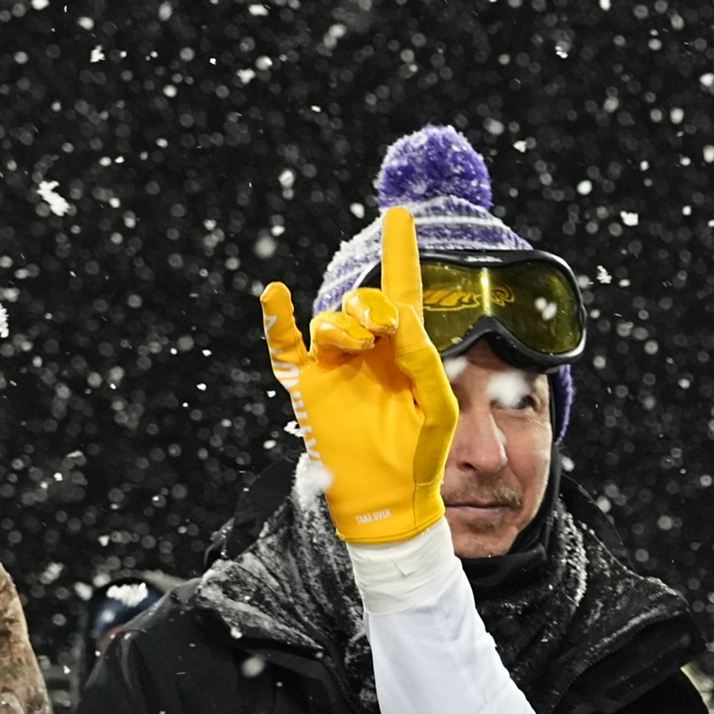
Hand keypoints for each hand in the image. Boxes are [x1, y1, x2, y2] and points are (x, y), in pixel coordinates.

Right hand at [260, 205, 460, 545]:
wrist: (387, 499)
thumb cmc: (420, 456)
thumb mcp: (438, 409)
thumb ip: (426, 364)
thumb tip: (406, 321)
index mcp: (405, 350)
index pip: (403, 292)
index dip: (401, 253)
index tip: (400, 214)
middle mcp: (368, 350)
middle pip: (363, 303)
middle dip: (371, 305)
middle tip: (382, 327)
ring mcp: (334, 364)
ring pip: (329, 320)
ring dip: (344, 323)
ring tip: (358, 343)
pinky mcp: (306, 383)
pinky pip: (284, 343)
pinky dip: (276, 318)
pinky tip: (275, 294)